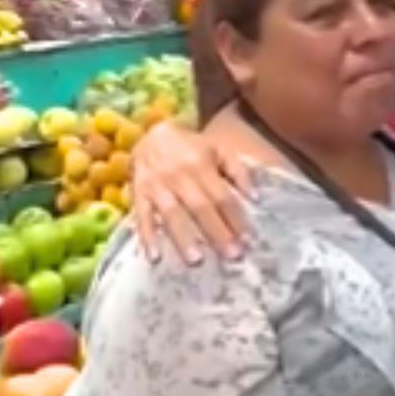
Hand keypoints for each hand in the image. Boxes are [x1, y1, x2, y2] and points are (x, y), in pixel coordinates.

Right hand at [131, 119, 252, 263]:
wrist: (151, 134)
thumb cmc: (192, 148)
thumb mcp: (219, 150)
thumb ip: (239, 171)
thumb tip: (256, 198)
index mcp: (202, 165)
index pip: (222, 197)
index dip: (236, 218)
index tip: (249, 240)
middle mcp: (180, 177)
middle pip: (201, 208)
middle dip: (217, 233)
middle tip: (232, 257)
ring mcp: (157, 186)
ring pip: (172, 214)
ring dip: (183, 239)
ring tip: (196, 261)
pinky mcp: (138, 194)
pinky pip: (142, 217)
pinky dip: (147, 237)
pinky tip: (155, 258)